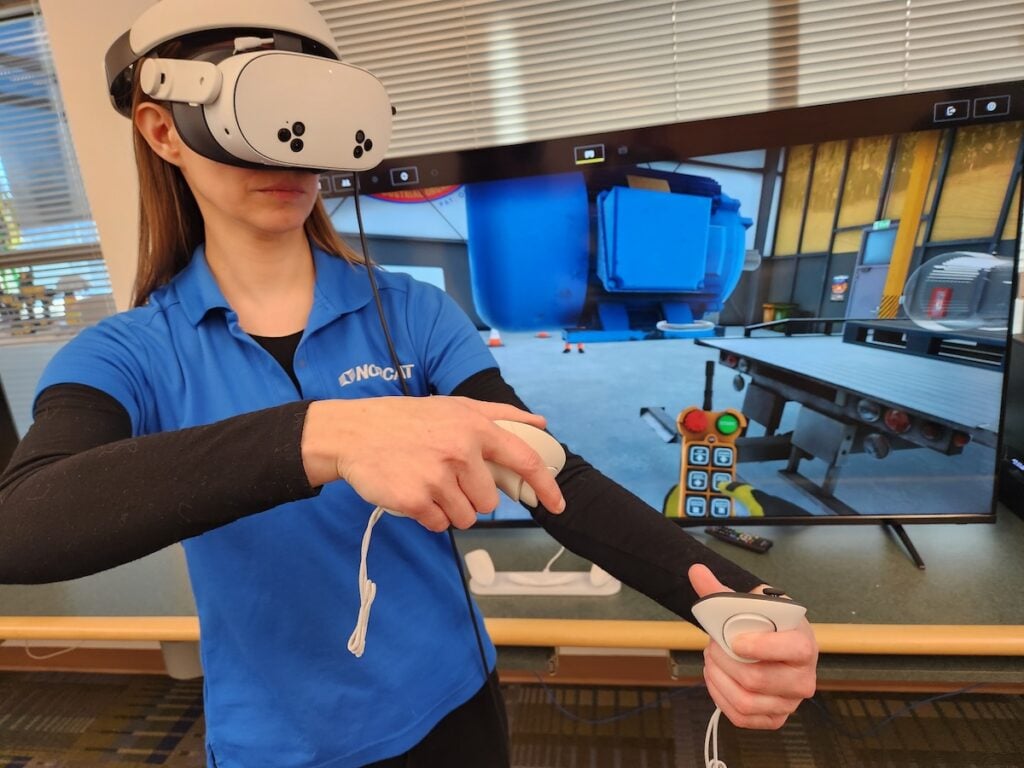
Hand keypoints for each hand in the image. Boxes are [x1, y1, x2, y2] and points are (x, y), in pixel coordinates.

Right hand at [301, 396, 565, 530]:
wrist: (353, 433)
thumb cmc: (405, 420)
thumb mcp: (453, 406)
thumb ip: (498, 415)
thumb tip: (539, 423)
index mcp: (474, 427)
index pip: (523, 459)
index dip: (545, 485)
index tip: (556, 505)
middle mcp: (459, 451)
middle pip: (489, 501)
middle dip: (471, 497)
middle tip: (445, 477)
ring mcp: (436, 477)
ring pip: (465, 517)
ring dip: (450, 508)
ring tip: (427, 483)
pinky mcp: (414, 500)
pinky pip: (438, 524)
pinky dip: (428, 516)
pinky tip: (412, 493)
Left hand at [688, 564, 817, 728]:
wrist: (774, 646)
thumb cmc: (766, 625)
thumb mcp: (751, 604)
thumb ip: (721, 591)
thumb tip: (696, 571)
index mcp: (804, 645)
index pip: (793, 649)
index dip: (761, 646)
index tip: (735, 640)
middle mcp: (803, 679)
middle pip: (757, 679)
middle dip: (725, 661)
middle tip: (712, 645)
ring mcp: (789, 702)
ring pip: (746, 701)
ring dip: (718, 679)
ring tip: (711, 661)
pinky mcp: (774, 718)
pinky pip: (742, 717)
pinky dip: (720, 697)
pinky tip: (716, 678)